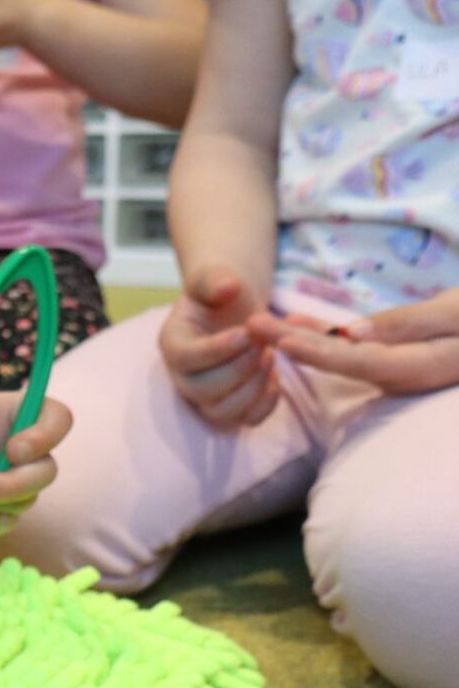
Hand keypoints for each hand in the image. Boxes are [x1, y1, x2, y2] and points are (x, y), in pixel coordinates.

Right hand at [160, 266, 279, 426]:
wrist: (235, 312)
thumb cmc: (221, 295)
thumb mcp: (215, 279)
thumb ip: (215, 279)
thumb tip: (228, 287)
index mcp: (172, 343)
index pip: (184, 358)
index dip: (216, 350)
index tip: (246, 332)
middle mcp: (183, 376)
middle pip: (202, 390)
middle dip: (239, 368)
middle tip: (262, 344)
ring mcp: (206, 397)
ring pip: (223, 411)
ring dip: (253, 386)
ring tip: (269, 357)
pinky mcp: (230, 408)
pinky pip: (247, 420)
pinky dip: (266, 403)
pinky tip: (275, 376)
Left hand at [246, 289, 458, 394]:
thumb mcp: (455, 315)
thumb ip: (407, 325)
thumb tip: (354, 336)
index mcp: (415, 366)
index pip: (356, 361)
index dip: (316, 353)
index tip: (281, 340)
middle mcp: (400, 372)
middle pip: (338, 359)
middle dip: (292, 343)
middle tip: (248, 325)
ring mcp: (396, 366)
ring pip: (340, 353)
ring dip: (300, 338)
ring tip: (260, 323)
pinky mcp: (396, 355)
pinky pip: (354, 346)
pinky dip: (325, 334)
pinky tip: (295, 323)